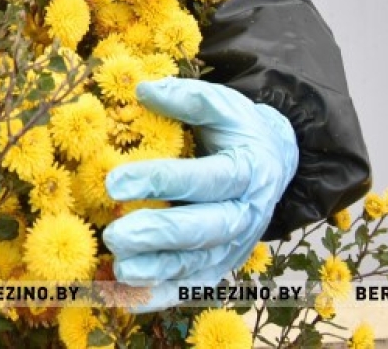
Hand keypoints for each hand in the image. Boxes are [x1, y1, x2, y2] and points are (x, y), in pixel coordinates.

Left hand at [102, 77, 297, 310]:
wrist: (274, 162)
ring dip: (157, 270)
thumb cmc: (238, 130)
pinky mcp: (222, 266)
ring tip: (118, 267)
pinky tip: (128, 298)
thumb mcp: (222, 104)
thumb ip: (185, 97)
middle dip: (158, 234)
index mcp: (248, 171)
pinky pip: (193, 286)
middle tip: (115, 234)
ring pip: (198, 264)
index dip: (161, 181)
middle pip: (203, 229)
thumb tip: (142, 90)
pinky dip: (162, 295)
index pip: (205, 179)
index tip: (114, 181)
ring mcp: (235, 245)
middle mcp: (246, 214)